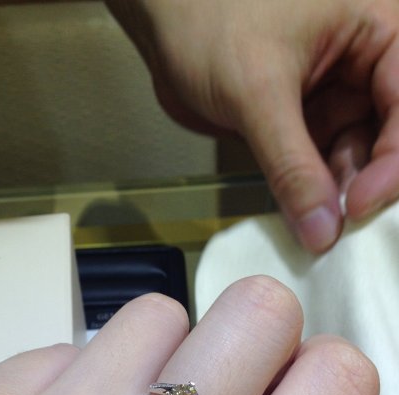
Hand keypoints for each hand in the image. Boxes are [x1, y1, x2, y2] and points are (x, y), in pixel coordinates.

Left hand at [107, 0, 398, 252]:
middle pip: (389, 137)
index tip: (361, 204)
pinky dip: (312, 196)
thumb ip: (291, 164)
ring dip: (338, 197)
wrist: (162, 22)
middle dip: (369, 183)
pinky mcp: (301, 124)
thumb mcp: (258, 91)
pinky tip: (304, 220)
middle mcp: (362, 66)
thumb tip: (322, 227)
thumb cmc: (209, 16)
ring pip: (355, 160)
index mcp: (376, 30)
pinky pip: (318, 168)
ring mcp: (332, 97)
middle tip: (344, 227)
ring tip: (320, 230)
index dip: (393, 162)